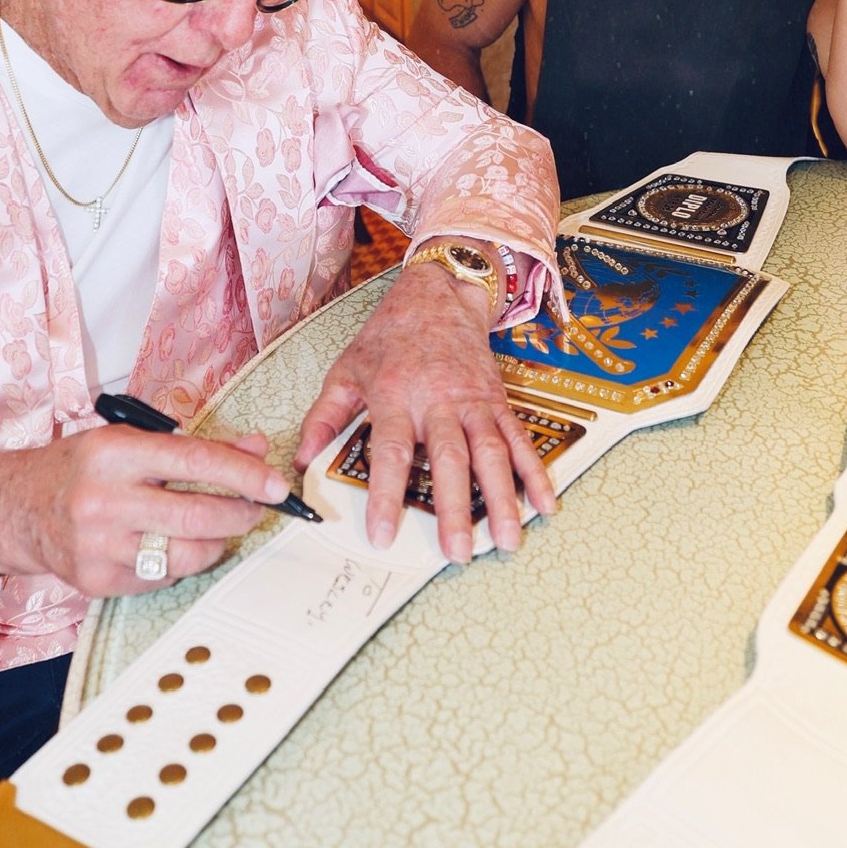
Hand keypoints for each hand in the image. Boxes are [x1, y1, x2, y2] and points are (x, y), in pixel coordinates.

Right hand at [0, 427, 289, 600]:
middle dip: (240, 515)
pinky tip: (170, 546)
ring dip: (216, 544)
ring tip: (216, 529)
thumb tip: (255, 452)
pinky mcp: (97, 581)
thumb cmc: (77, 468)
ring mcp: (99, 546)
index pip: (195, 463)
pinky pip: (161, 577)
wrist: (13, 509)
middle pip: (197, 516)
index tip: (276, 486)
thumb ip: (194, 447)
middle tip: (258, 510)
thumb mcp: (129, 440)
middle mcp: (105, 500)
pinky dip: (179, 563)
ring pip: (186, 555)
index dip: (244, 476)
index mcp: (114, 453)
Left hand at [295, 261, 557, 562]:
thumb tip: (303, 460)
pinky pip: (520, 439)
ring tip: (507, 541)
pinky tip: (543, 504)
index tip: (383, 536)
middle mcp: (438, 401)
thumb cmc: (389, 335)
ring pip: (491, 454)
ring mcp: (473, 402)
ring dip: (502, 500)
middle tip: (457, 553)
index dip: (386, 497)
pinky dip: (535, 473)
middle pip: (449, 461)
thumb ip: (324, 416)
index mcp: (396, 397)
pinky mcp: (498, 400)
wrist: (437, 294)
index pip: (391, 454)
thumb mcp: (346, 369)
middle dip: (455, 510)